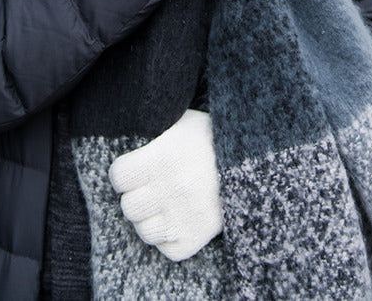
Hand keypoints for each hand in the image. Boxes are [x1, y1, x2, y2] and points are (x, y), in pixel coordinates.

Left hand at [108, 109, 222, 261]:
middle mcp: (171, 189)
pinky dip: (169, 239)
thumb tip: (127, 132)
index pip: (118, 176)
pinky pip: (168, 250)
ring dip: (150, 220)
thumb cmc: (211, 137)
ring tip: (161, 206)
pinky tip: (177, 220)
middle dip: (136, 196)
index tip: (133, 171)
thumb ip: (153, 133)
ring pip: (145, 231)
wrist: (253, 159)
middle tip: (149, 188)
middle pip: (129, 207)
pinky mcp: (197, 237)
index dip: (124, 173)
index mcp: (162, 158)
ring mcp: (184, 217)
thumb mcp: (181, 121)